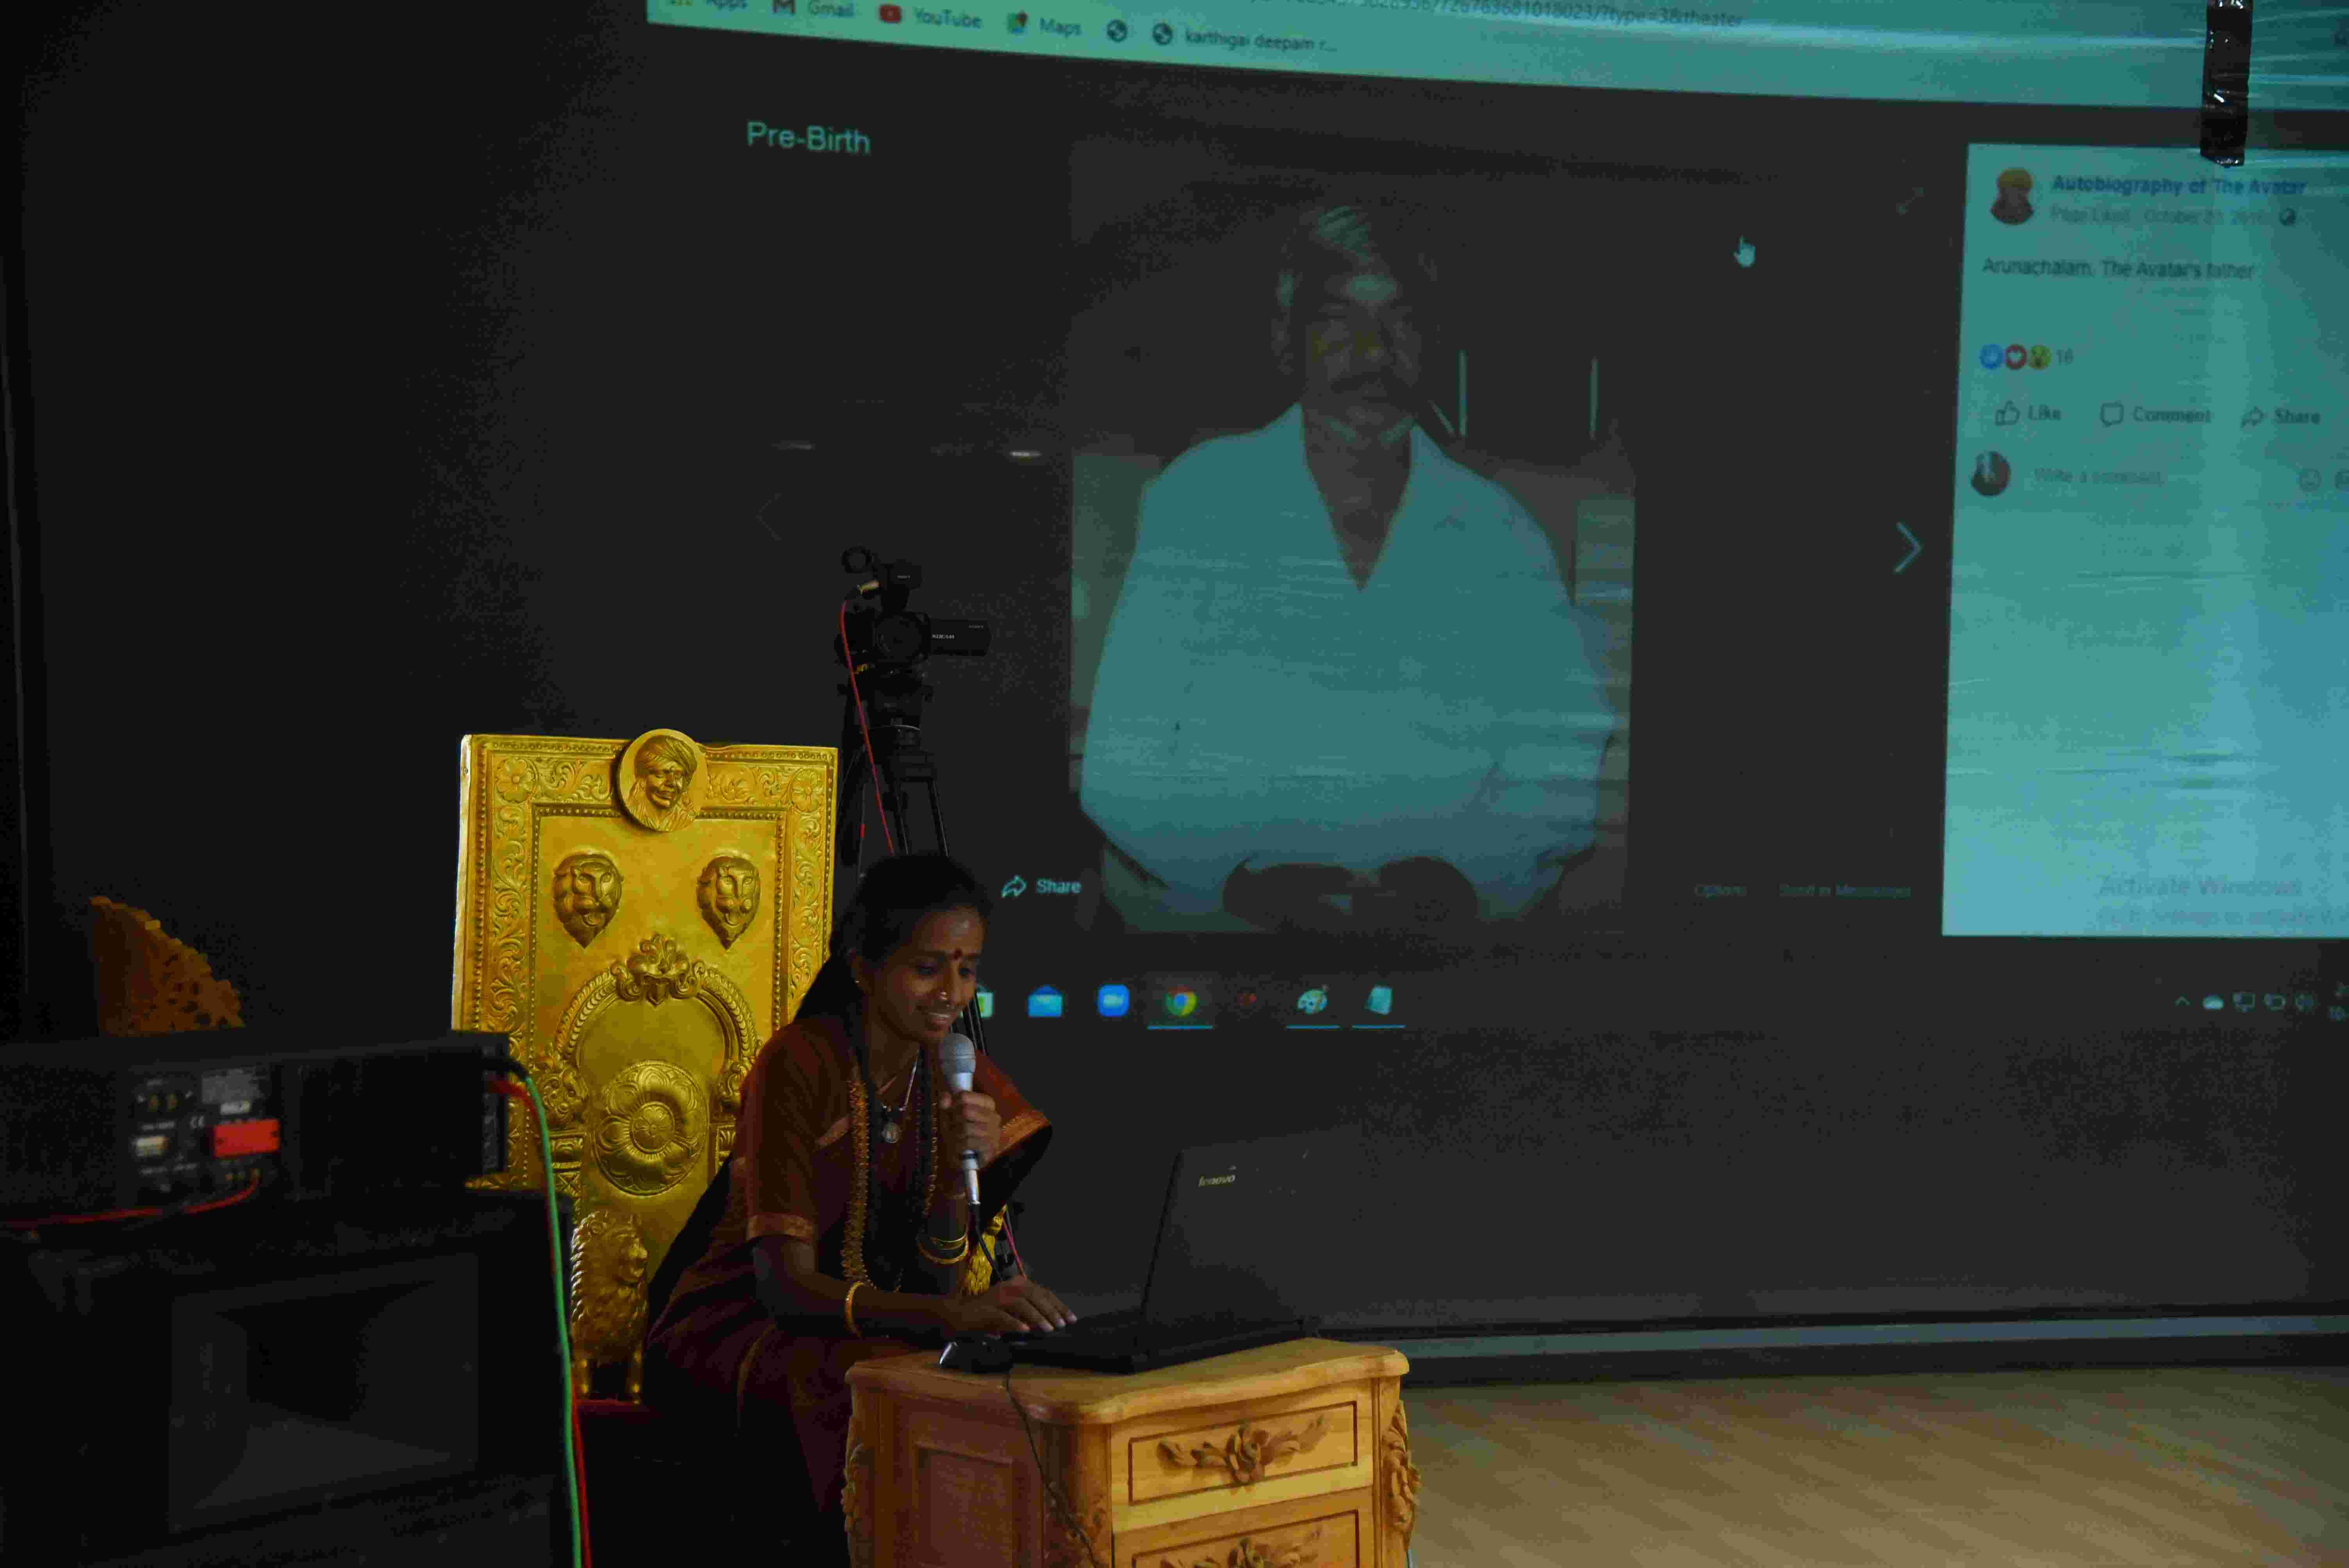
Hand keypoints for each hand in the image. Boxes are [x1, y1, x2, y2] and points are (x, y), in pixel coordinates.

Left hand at [937, 1088, 999, 1168]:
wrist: (966, 1158)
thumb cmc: (959, 1132)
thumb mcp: (950, 1115)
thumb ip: (946, 1103)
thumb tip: (945, 1097)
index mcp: (988, 1103)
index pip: (964, 1096)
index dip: (951, 1103)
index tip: (949, 1110)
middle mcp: (994, 1116)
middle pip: (965, 1110)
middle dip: (953, 1120)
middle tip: (952, 1127)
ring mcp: (994, 1132)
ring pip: (966, 1127)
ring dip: (954, 1135)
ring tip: (954, 1137)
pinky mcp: (991, 1148)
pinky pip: (968, 1143)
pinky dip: (958, 1146)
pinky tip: (958, 1147)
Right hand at [938, 1279, 1076, 1335]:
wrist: (958, 1314)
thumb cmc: (989, 1314)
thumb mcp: (1013, 1311)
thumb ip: (1030, 1312)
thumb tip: (1053, 1322)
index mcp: (1017, 1284)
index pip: (1043, 1292)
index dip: (1058, 1305)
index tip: (1071, 1319)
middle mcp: (1009, 1286)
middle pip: (1035, 1295)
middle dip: (1051, 1310)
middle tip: (1062, 1325)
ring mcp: (997, 1297)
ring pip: (1021, 1303)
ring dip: (1037, 1316)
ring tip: (1049, 1329)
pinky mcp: (986, 1310)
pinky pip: (1003, 1316)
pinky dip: (1015, 1323)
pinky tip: (1025, 1331)